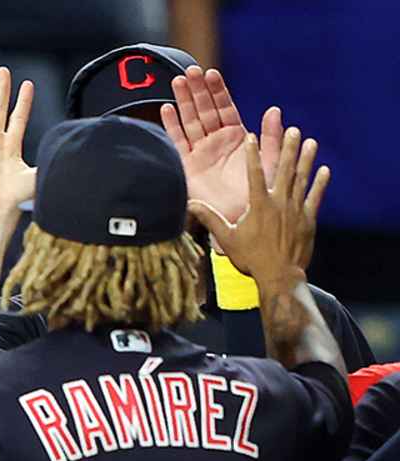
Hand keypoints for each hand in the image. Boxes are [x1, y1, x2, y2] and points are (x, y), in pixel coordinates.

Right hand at [161, 67, 284, 227]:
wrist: (245, 222)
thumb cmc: (262, 196)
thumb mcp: (272, 163)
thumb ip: (272, 138)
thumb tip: (274, 110)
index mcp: (237, 139)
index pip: (225, 108)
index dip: (218, 91)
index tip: (211, 74)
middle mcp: (217, 143)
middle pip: (204, 111)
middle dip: (197, 91)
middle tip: (190, 72)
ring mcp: (201, 154)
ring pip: (190, 122)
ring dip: (183, 102)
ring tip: (178, 82)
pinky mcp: (188, 168)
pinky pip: (178, 143)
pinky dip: (172, 126)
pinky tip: (167, 109)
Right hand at [189, 126, 325, 293]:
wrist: (278, 274)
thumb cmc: (250, 258)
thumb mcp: (227, 239)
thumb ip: (210, 219)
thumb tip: (190, 205)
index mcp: (258, 205)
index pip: (254, 174)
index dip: (252, 154)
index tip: (252, 137)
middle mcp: (278, 203)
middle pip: (284, 170)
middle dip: (288, 148)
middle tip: (293, 130)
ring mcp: (296, 209)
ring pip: (302, 179)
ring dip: (306, 159)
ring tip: (311, 142)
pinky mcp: (308, 219)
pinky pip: (315, 197)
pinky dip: (320, 183)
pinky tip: (324, 169)